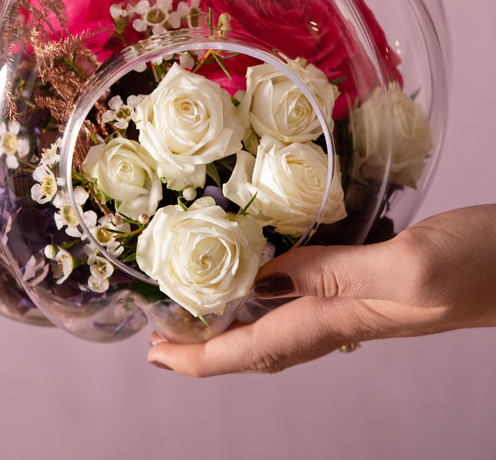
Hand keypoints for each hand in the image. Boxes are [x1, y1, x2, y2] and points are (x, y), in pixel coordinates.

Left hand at [146, 205, 495, 376]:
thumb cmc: (481, 267)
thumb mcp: (409, 264)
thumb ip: (337, 276)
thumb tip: (266, 281)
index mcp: (341, 319)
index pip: (254, 349)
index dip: (201, 356)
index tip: (158, 354)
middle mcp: (341, 320)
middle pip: (257, 347)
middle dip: (206, 349)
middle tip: (162, 340)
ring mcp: (358, 307)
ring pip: (277, 327)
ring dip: (232, 328)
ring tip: (198, 316)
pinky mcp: (372, 286)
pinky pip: (304, 300)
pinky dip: (269, 297)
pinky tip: (266, 278)